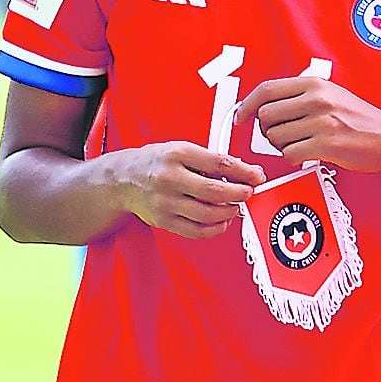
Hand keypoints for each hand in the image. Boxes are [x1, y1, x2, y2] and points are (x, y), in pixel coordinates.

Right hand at [109, 141, 264, 239]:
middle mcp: (169, 178)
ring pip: (208, 214)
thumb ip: (214, 160)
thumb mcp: (184, 150)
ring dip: (229, 212)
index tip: (258, 177)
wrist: (122, 179)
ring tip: (234, 205)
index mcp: (177, 155)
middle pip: (215, 191)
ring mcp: (165, 202)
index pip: (220, 163)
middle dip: (239, 194)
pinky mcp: (163, 220)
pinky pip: (197, 231)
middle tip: (248, 193)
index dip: (245, 172)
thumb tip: (249, 171)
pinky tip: (222, 221)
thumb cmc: (157, 162)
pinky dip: (216, 228)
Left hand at [233, 77, 380, 174]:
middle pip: (266, 116)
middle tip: (282, 136)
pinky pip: (290, 154)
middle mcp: (317, 99)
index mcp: (315, 84)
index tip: (240, 118)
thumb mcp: (332, 95)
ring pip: (275, 137)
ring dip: (282, 146)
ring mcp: (322, 121)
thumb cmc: (361, 120)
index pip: (266, 89)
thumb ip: (300, 96)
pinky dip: (294, 159)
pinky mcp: (327, 144)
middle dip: (268, 130)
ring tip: (301, 145)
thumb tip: (263, 106)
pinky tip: (307, 155)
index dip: (247, 105)